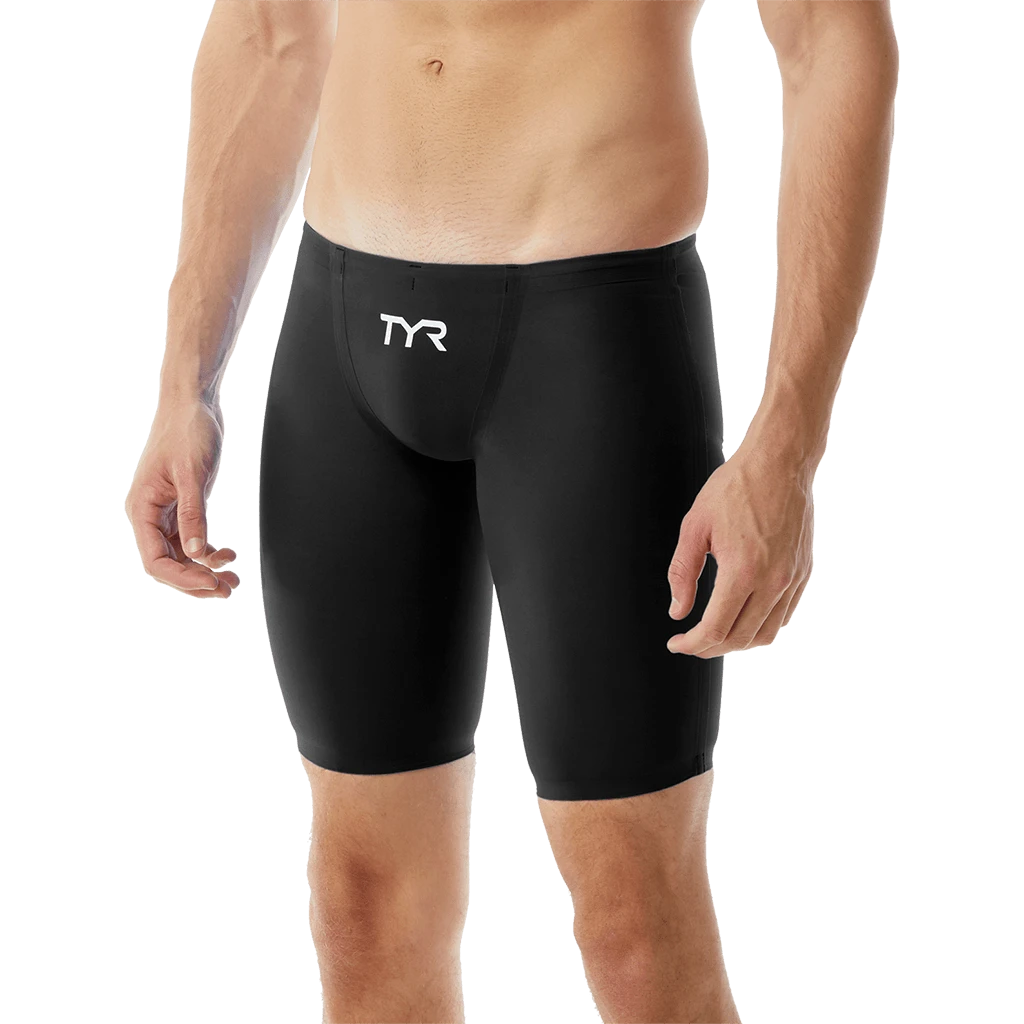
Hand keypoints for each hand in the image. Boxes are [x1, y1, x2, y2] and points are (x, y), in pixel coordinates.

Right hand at [126, 398, 239, 598]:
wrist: (193, 406)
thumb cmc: (187, 431)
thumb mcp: (191, 474)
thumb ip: (193, 514)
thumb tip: (197, 553)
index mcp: (142, 509)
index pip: (156, 559)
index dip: (182, 577)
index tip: (210, 583)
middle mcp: (151, 515)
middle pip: (169, 564)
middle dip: (196, 581)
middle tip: (226, 590)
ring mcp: (167, 513)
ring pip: (183, 555)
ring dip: (205, 570)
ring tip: (232, 580)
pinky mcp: (184, 508)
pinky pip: (192, 541)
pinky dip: (209, 552)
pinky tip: (227, 556)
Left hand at [666, 442, 813, 656]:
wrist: (779, 463)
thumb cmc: (736, 488)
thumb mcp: (695, 527)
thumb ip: (682, 573)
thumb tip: (678, 610)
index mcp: (742, 571)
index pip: (715, 629)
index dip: (692, 644)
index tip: (676, 643)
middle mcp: (772, 581)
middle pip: (740, 639)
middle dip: (710, 648)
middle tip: (691, 643)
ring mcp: (792, 579)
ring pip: (766, 633)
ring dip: (737, 643)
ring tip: (715, 636)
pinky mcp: (803, 573)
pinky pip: (784, 616)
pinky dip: (761, 627)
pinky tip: (743, 619)